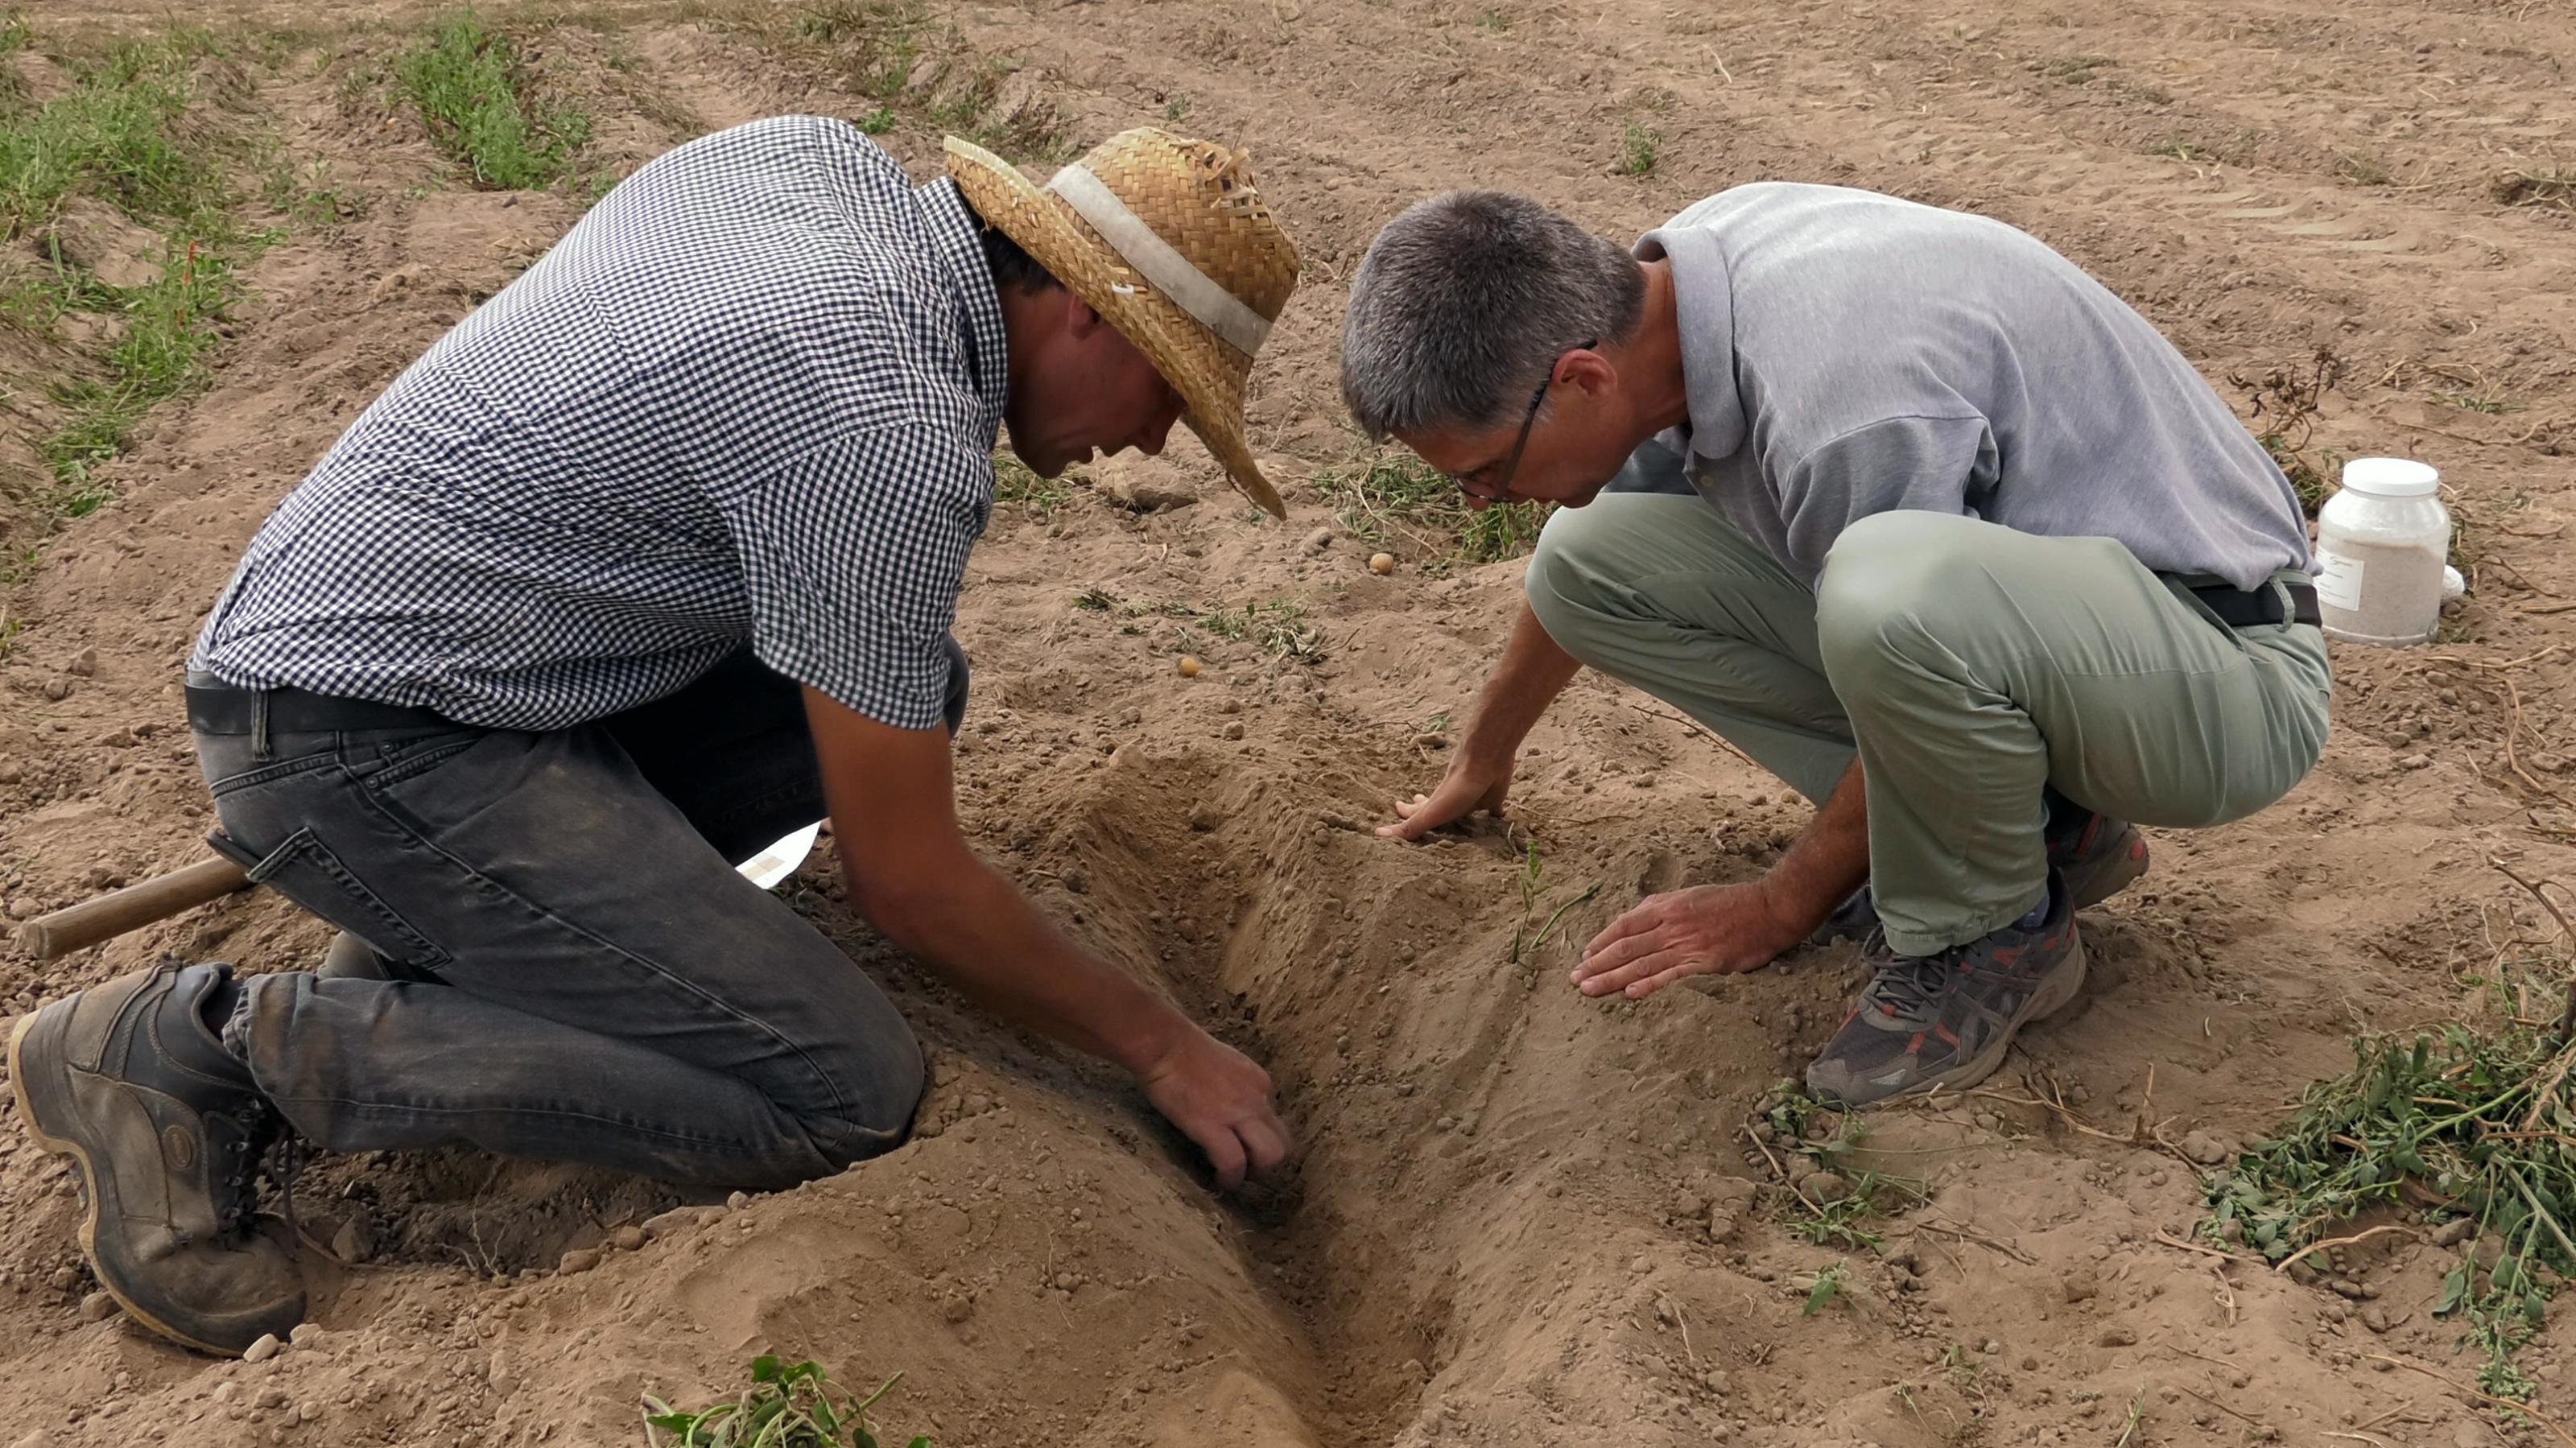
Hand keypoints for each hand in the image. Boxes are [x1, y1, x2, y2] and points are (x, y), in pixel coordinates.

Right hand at [1137, 1028, 1291, 1189]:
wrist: (1164, 1044)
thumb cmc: (1182, 1048)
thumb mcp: (1225, 1063)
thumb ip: (1235, 1085)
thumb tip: (1227, 1105)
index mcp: (1259, 1082)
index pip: (1274, 1121)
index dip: (1259, 1139)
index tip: (1242, 1146)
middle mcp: (1257, 1098)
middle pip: (1283, 1144)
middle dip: (1268, 1164)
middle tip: (1246, 1170)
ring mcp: (1238, 1113)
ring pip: (1271, 1156)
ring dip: (1255, 1174)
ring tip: (1235, 1178)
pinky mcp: (1213, 1126)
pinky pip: (1234, 1164)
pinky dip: (1230, 1178)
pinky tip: (1219, 1181)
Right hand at [1377, 751, 1512, 840]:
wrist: (1486, 760)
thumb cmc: (1457, 787)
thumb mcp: (1431, 812)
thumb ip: (1410, 826)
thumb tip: (1378, 834)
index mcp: (1435, 806)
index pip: (1416, 813)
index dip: (1405, 814)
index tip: (1396, 809)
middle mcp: (1451, 803)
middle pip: (1437, 809)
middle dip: (1427, 810)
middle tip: (1415, 804)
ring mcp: (1471, 801)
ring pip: (1462, 811)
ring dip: (1458, 816)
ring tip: (1455, 818)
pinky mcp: (1492, 800)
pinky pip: (1493, 811)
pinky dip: (1494, 816)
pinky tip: (1497, 818)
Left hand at [1572, 881, 1808, 999]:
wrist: (1768, 910)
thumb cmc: (1730, 902)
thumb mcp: (1691, 895)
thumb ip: (1663, 907)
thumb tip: (1638, 916)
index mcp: (1667, 906)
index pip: (1625, 924)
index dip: (1602, 941)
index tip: (1585, 956)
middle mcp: (1672, 925)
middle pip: (1627, 947)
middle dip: (1598, 964)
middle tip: (1575, 979)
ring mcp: (1687, 944)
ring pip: (1642, 963)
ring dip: (1613, 978)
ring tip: (1590, 989)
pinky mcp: (1704, 962)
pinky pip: (1672, 975)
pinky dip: (1650, 985)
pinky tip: (1630, 994)